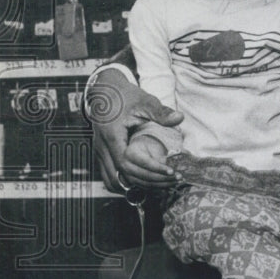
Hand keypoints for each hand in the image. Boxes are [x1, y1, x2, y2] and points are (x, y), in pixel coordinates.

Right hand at [87, 68, 183, 189]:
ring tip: (161, 185)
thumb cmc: (125, 96)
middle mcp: (102, 148)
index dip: (149, 169)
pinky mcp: (101, 156)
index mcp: (112, 135)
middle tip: (171, 181)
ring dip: (136, 186)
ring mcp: (99, 153)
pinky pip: (110, 177)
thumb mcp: (145, 101)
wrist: (104, 91)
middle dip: (148, 181)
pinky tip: (145, 182)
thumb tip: (180, 118)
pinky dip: (126, 183)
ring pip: (114, 181)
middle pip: (122, 176)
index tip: (170, 172)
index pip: (128, 162)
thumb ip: (161, 112)